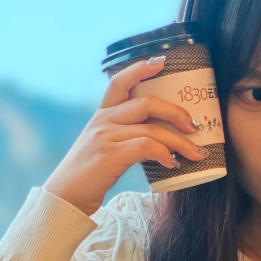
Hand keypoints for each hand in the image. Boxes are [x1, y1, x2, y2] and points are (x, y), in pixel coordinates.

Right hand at [43, 57, 207, 215]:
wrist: (64, 198)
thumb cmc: (90, 175)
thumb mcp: (103, 146)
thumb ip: (125, 136)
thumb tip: (163, 138)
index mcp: (101, 115)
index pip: (119, 82)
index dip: (140, 69)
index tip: (161, 62)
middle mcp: (102, 121)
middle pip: (146, 103)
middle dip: (176, 112)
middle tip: (195, 125)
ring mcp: (105, 137)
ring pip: (152, 129)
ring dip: (180, 142)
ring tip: (196, 153)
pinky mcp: (109, 156)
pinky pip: (146, 147)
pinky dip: (164, 154)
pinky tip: (171, 163)